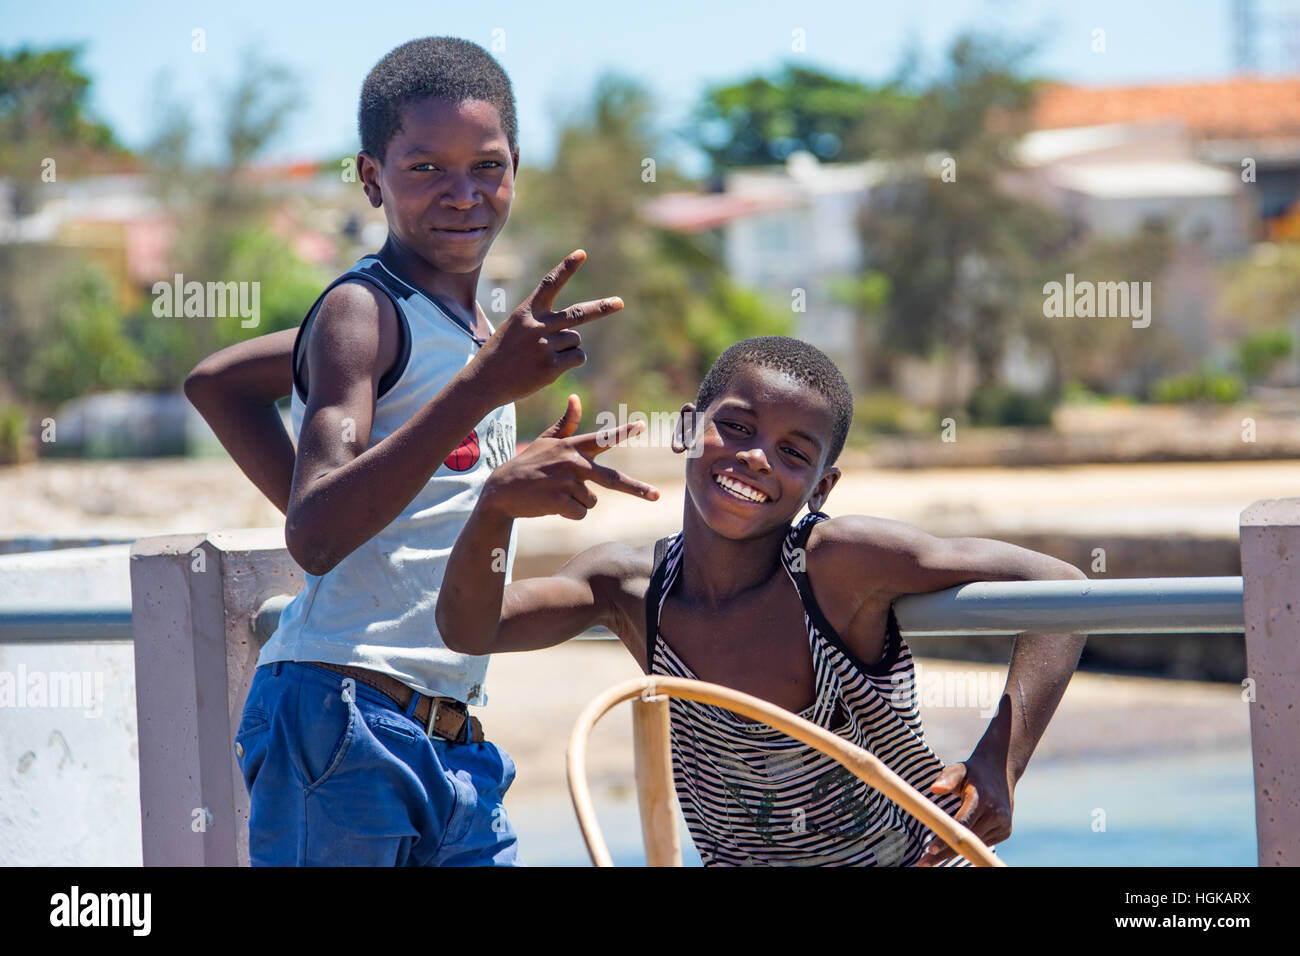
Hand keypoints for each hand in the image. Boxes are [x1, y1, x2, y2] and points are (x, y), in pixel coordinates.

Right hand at [469, 249, 622, 404]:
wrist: (483, 381)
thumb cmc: (500, 354)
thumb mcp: (515, 329)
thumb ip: (542, 325)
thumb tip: (575, 335)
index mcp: (527, 312)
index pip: (550, 284)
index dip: (566, 268)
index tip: (581, 253)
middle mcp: (538, 326)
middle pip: (579, 313)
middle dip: (602, 308)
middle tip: (620, 303)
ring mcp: (545, 347)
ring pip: (575, 340)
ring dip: (567, 348)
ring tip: (544, 356)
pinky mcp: (551, 367)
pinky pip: (577, 358)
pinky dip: (570, 361)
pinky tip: (550, 367)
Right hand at [480, 394, 659, 520]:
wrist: (501, 491)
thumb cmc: (527, 464)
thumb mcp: (545, 441)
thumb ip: (566, 423)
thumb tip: (576, 397)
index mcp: (571, 447)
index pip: (601, 438)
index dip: (622, 432)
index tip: (641, 425)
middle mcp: (572, 462)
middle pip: (613, 479)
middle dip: (637, 489)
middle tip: (657, 496)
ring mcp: (566, 481)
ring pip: (591, 501)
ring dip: (577, 503)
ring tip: (556, 494)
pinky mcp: (559, 500)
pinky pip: (580, 514)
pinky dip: (569, 514)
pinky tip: (552, 505)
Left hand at [917, 752, 1013, 865]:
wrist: (1001, 771)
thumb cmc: (972, 772)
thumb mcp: (958, 769)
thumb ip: (947, 779)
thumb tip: (934, 789)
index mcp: (982, 797)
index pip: (962, 823)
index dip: (947, 837)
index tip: (930, 849)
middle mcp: (996, 813)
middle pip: (967, 839)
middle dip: (944, 853)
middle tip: (923, 863)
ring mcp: (1003, 824)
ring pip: (974, 845)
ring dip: (954, 852)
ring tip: (930, 859)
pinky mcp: (1005, 832)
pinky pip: (981, 843)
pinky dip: (967, 846)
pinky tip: (952, 847)